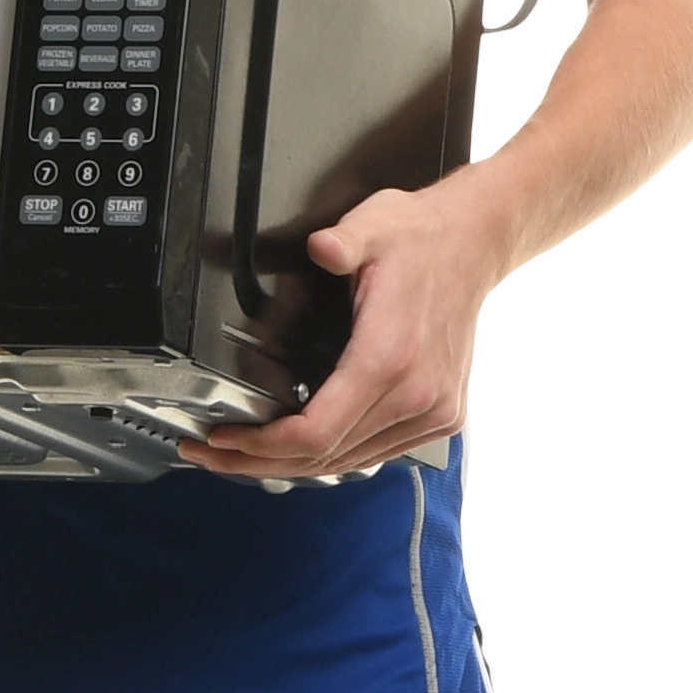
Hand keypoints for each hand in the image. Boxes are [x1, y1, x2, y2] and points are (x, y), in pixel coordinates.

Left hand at [186, 179, 501, 482]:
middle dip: (262, 461)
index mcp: (390, 356)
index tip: (226, 439)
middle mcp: (416, 394)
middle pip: (326, 456)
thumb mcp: (374, 226)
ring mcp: (433, 410)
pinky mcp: (441, 415)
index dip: (263, 446)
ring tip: (247, 456)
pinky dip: (335, 457)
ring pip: (351, 462)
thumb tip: (321, 248)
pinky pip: (379, 453)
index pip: (318, 432)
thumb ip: (342, 242)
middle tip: (216, 455)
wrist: (475, 245)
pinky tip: (302, 450)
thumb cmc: (423, 240)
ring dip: (295, 466)